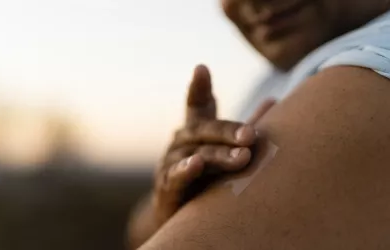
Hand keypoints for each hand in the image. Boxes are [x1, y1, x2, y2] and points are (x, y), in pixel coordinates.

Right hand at [127, 65, 274, 248]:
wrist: (178, 215)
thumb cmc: (206, 177)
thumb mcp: (222, 149)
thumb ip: (244, 127)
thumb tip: (273, 100)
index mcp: (195, 131)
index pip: (196, 106)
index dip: (198, 89)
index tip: (201, 69)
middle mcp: (181, 143)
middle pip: (204, 130)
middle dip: (228, 131)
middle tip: (251, 135)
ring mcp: (171, 163)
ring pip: (196, 153)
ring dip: (219, 154)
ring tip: (243, 156)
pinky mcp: (166, 187)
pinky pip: (175, 177)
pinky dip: (185, 170)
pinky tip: (197, 164)